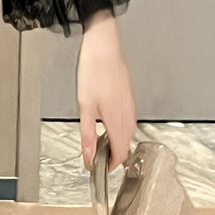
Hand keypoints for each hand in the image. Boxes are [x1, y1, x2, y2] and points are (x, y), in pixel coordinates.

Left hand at [76, 10, 137, 172]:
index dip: (112, 164)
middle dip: (115, 155)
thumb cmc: (93, 71)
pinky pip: (130, 118)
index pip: (120, 152)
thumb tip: (87, 154)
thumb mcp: (84, 105)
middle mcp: (127, 113)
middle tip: (102, 159)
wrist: (104, 47)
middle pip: (126, 143)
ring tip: (106, 144)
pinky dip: (123, 127)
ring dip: (120, 141)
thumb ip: (87, 132)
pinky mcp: (129, 95)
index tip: (102, 168)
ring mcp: (130, 104)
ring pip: (129, 131)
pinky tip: (113, 122)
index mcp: (116, 119)